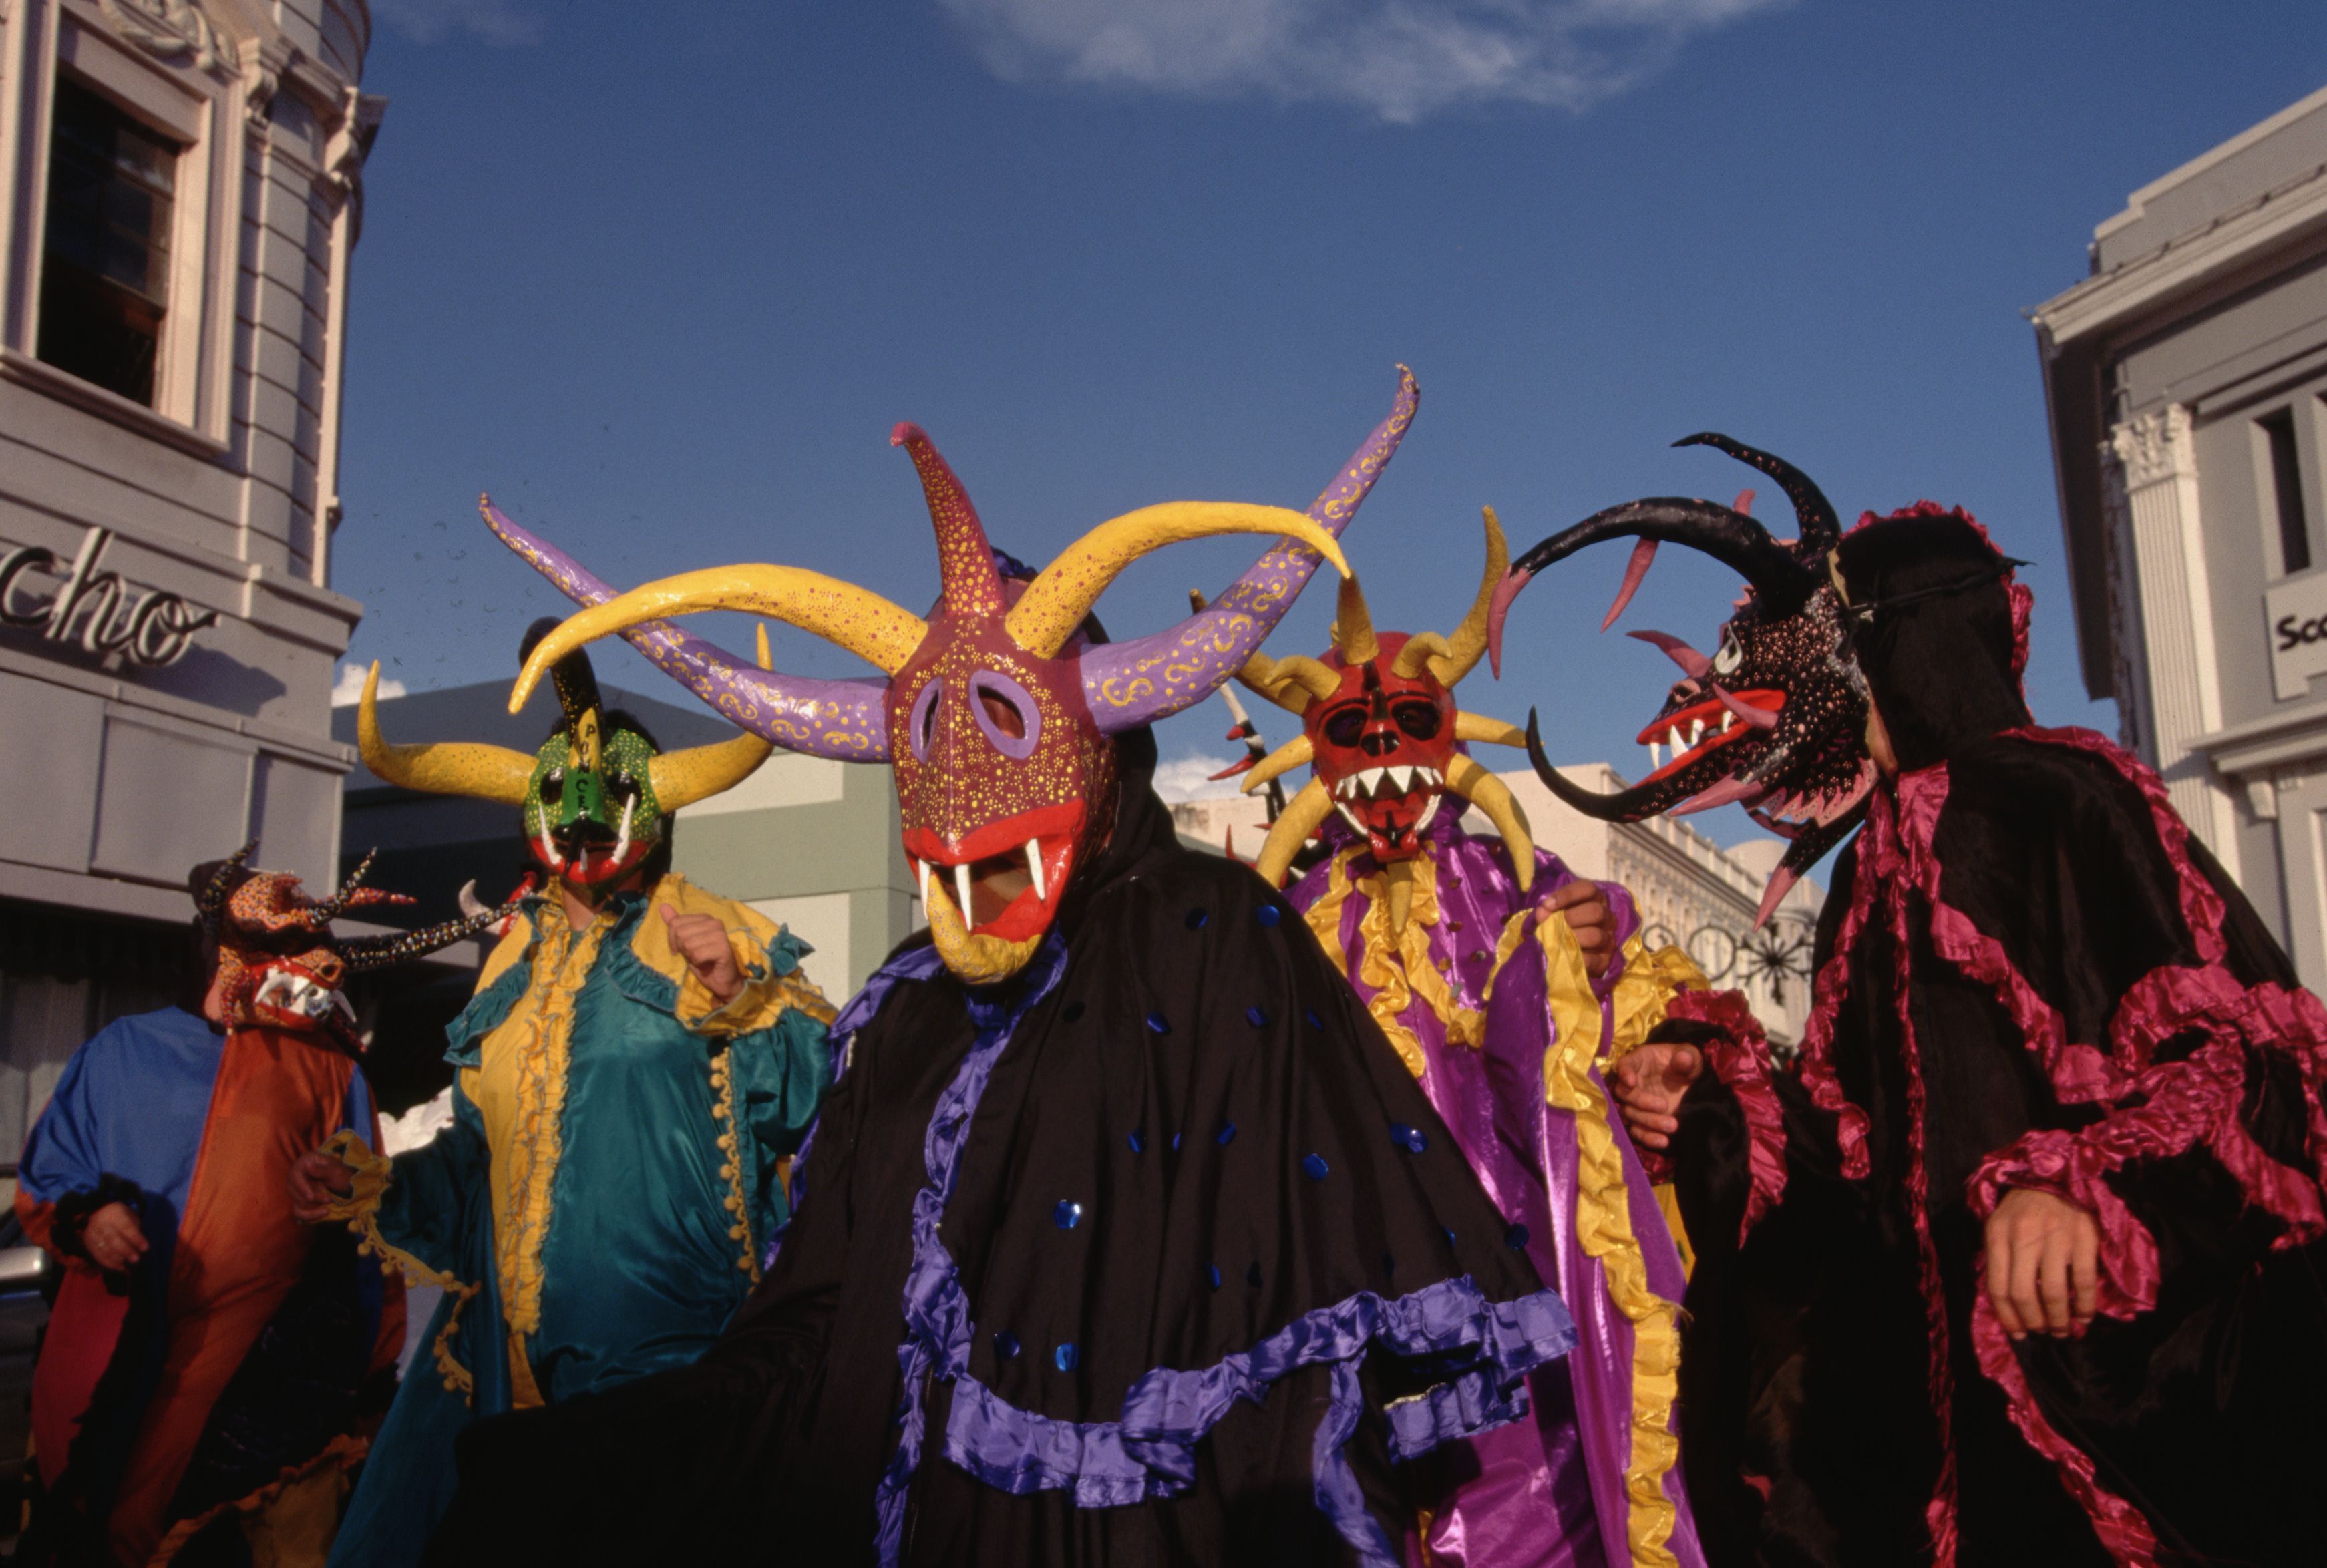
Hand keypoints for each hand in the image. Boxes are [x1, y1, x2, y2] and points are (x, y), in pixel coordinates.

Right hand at [82, 1201, 146, 1272]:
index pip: (126, 1227)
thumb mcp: (129, 1216)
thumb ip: (135, 1228)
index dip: (136, 1238)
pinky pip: (98, 1256)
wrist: (98, 1212)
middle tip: (136, 1259)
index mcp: (114, 1214)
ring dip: (118, 1259)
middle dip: (126, 1251)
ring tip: (128, 1265)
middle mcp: (101, 1224)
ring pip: (105, 1249)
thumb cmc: (119, 1216)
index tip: (145, 1248)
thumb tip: (140, 1246)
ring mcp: (92, 1235)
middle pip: (113, 1240)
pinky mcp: (88, 1244)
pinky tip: (120, 1268)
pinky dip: (110, 1264)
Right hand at [289, 1147, 355, 1223]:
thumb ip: (322, 1170)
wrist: (347, 1186)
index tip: (310, 1197)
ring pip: (296, 1203)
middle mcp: (297, 1176)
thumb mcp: (336, 1171)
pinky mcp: (299, 1202)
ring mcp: (297, 1190)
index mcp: (305, 1162)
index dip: (301, 1188)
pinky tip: (324, 1213)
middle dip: (312, 1199)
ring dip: (313, 1207)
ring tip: (329, 1202)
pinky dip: (310, 1216)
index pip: (294, 1176)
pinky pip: (298, 1213)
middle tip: (328, 1199)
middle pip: (293, 1192)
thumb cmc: (343, 1175)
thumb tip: (307, 1165)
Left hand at [660, 904, 742, 1004]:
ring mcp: (720, 934)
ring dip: (691, 956)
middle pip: (680, 933)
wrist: (721, 980)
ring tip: (701, 959)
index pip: (675, 923)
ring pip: (688, 944)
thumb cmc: (703, 961)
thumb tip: (662, 905)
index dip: (673, 940)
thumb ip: (675, 924)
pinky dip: (698, 962)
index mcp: (705, 918)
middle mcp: (714, 922)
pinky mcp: (723, 947)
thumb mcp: (684, 942)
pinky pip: (698, 954)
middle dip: (683, 949)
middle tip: (694, 956)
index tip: (682, 950)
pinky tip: (707, 963)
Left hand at [1539, 880, 1614, 977]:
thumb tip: (1541, 912)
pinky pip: (1595, 959)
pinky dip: (1577, 958)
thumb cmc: (1560, 927)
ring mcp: (1608, 938)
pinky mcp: (1606, 959)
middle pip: (1596, 911)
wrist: (1566, 956)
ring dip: (1573, 938)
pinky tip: (1565, 957)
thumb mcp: (1553, 914)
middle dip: (1571, 917)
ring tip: (1558, 942)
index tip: (1547, 905)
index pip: (1587, 888)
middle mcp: (1606, 917)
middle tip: (1554, 925)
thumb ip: (1547, 910)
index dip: (1567, 894)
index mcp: (1595, 899)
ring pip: (1596, 935)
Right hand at [1607, 1042, 1702, 1150]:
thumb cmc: (1686, 1064)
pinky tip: (1664, 1141)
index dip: (1624, 1073)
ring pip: (1631, 1114)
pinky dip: (1648, 1138)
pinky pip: (1638, 1132)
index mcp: (1640, 1062)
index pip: (1624, 1065)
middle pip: (1624, 1094)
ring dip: (1649, 1122)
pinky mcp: (1643, 1121)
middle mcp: (1633, 1083)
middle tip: (1664, 1106)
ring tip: (1673, 1125)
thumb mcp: (1691, 1056)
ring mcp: (1636, 1104)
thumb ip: (1687, 1056)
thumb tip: (1683, 1059)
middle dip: (1641, 1101)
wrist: (1690, 1084)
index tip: (1631, 1081)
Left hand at [1985, 1188, 2099, 1338]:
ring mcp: (2055, 1237)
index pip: (1997, 1286)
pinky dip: (2084, 1306)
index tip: (2018, 1333)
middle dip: (2033, 1321)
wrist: (2056, 1175)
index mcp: (1998, 1234)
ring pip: (2052, 1291)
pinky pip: (2083, 1282)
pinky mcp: (2084, 1238)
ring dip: (2058, 1319)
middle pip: (2023, 1293)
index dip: (2008, 1316)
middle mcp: (2023, 1236)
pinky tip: (2084, 1316)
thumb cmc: (2025, 1207)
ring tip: (2062, 1330)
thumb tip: (2009, 1304)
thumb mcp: (2000, 1225)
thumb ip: (2000, 1258)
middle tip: (2042, 1332)